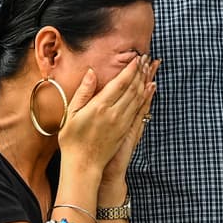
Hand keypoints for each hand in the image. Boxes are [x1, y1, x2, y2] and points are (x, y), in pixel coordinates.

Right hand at [60, 55, 153, 172]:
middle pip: (133, 88)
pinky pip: (140, 109)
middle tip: (146, 58)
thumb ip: (83, 92)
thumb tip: (91, 72)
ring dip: (145, 81)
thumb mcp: (71, 114)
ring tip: (150, 68)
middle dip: (141, 71)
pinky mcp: (127, 130)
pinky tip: (150, 88)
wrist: (83, 165)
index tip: (136, 58)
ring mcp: (123, 122)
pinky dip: (146, 97)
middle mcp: (115, 113)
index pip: (120, 83)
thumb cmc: (72, 139)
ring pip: (139, 97)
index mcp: (100, 107)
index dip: (130, 69)